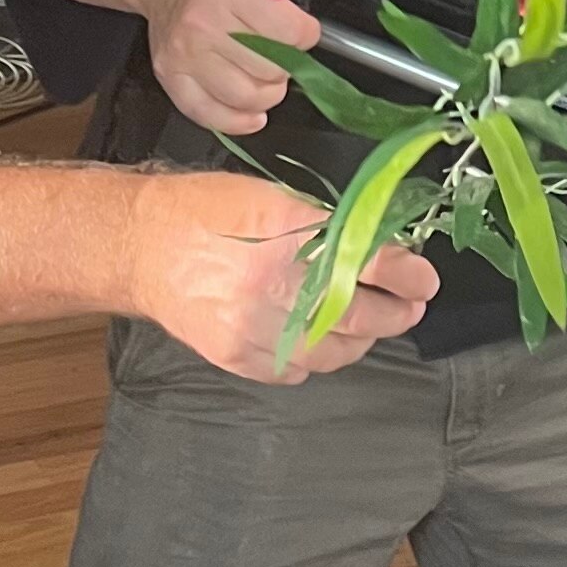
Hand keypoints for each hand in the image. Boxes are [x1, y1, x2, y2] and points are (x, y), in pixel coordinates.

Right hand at [129, 169, 433, 378]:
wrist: (141, 247)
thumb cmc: (204, 212)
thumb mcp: (270, 196)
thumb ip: (325, 222)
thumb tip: (382, 241)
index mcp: (285, 232)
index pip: (369, 260)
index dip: (407, 273)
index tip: (424, 279)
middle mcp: (273, 284)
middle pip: (361, 313)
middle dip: (396, 311)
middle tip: (409, 304)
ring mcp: (255, 327)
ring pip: (335, 350)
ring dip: (361, 338)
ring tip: (366, 322)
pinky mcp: (239, 357)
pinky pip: (298, 370)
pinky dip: (316, 356)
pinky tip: (316, 336)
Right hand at [135, 0, 337, 136]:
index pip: (290, 32)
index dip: (305, 32)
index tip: (300, 26)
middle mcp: (202, 25)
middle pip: (272, 69)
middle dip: (288, 60)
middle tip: (280, 46)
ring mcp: (184, 55)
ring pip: (247, 97)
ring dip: (267, 91)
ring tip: (266, 71)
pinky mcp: (171, 77)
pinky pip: (211, 116)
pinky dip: (237, 119)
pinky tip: (251, 108)